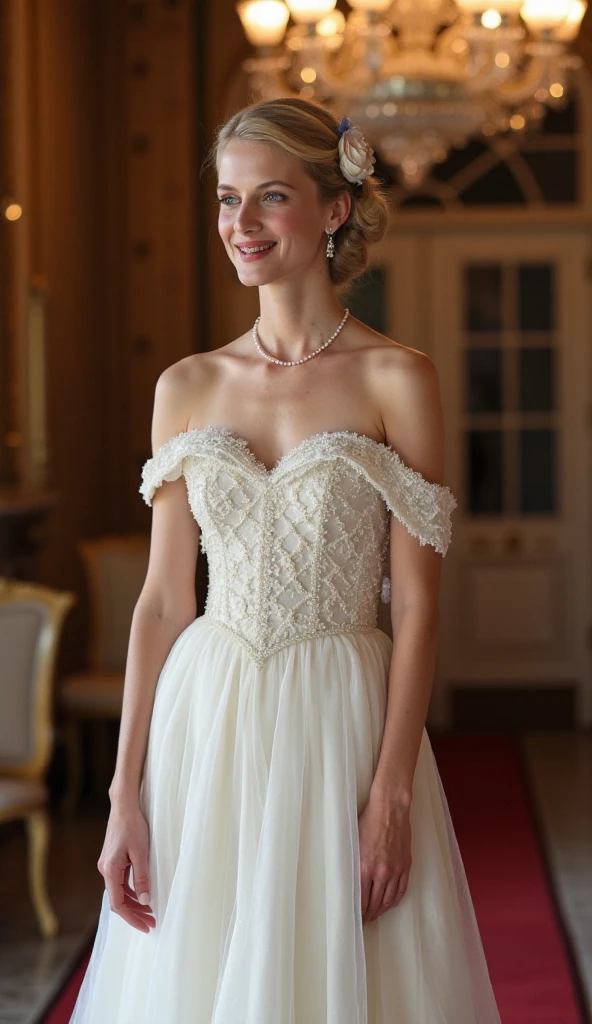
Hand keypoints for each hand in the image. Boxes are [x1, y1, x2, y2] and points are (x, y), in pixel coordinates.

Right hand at [97, 801, 155, 932]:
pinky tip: (142, 895)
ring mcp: (107, 865)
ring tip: (150, 912)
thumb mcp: (141, 852)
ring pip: (119, 892)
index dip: (132, 918)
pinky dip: (131, 892)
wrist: (123, 805)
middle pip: (118, 901)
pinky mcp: (111, 860)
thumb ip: (142, 878)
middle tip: (152, 922)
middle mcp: (105, 870)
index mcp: (110, 870)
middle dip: (135, 914)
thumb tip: (146, 901)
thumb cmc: (133, 825)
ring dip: (134, 903)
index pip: (118, 904)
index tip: (146, 926)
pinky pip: (120, 883)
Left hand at [358, 789, 411, 924]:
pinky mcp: (406, 865)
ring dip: (381, 910)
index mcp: (364, 867)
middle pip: (375, 902)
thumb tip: (348, 881)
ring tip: (375, 915)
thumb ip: (352, 864)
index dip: (358, 912)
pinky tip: (390, 904)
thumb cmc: (368, 822)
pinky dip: (395, 900)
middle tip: (364, 920)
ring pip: (388, 899)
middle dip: (369, 914)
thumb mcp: (353, 843)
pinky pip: (401, 889)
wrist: (390, 809)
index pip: (361, 899)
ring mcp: (396, 870)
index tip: (355, 918)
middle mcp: (381, 872)